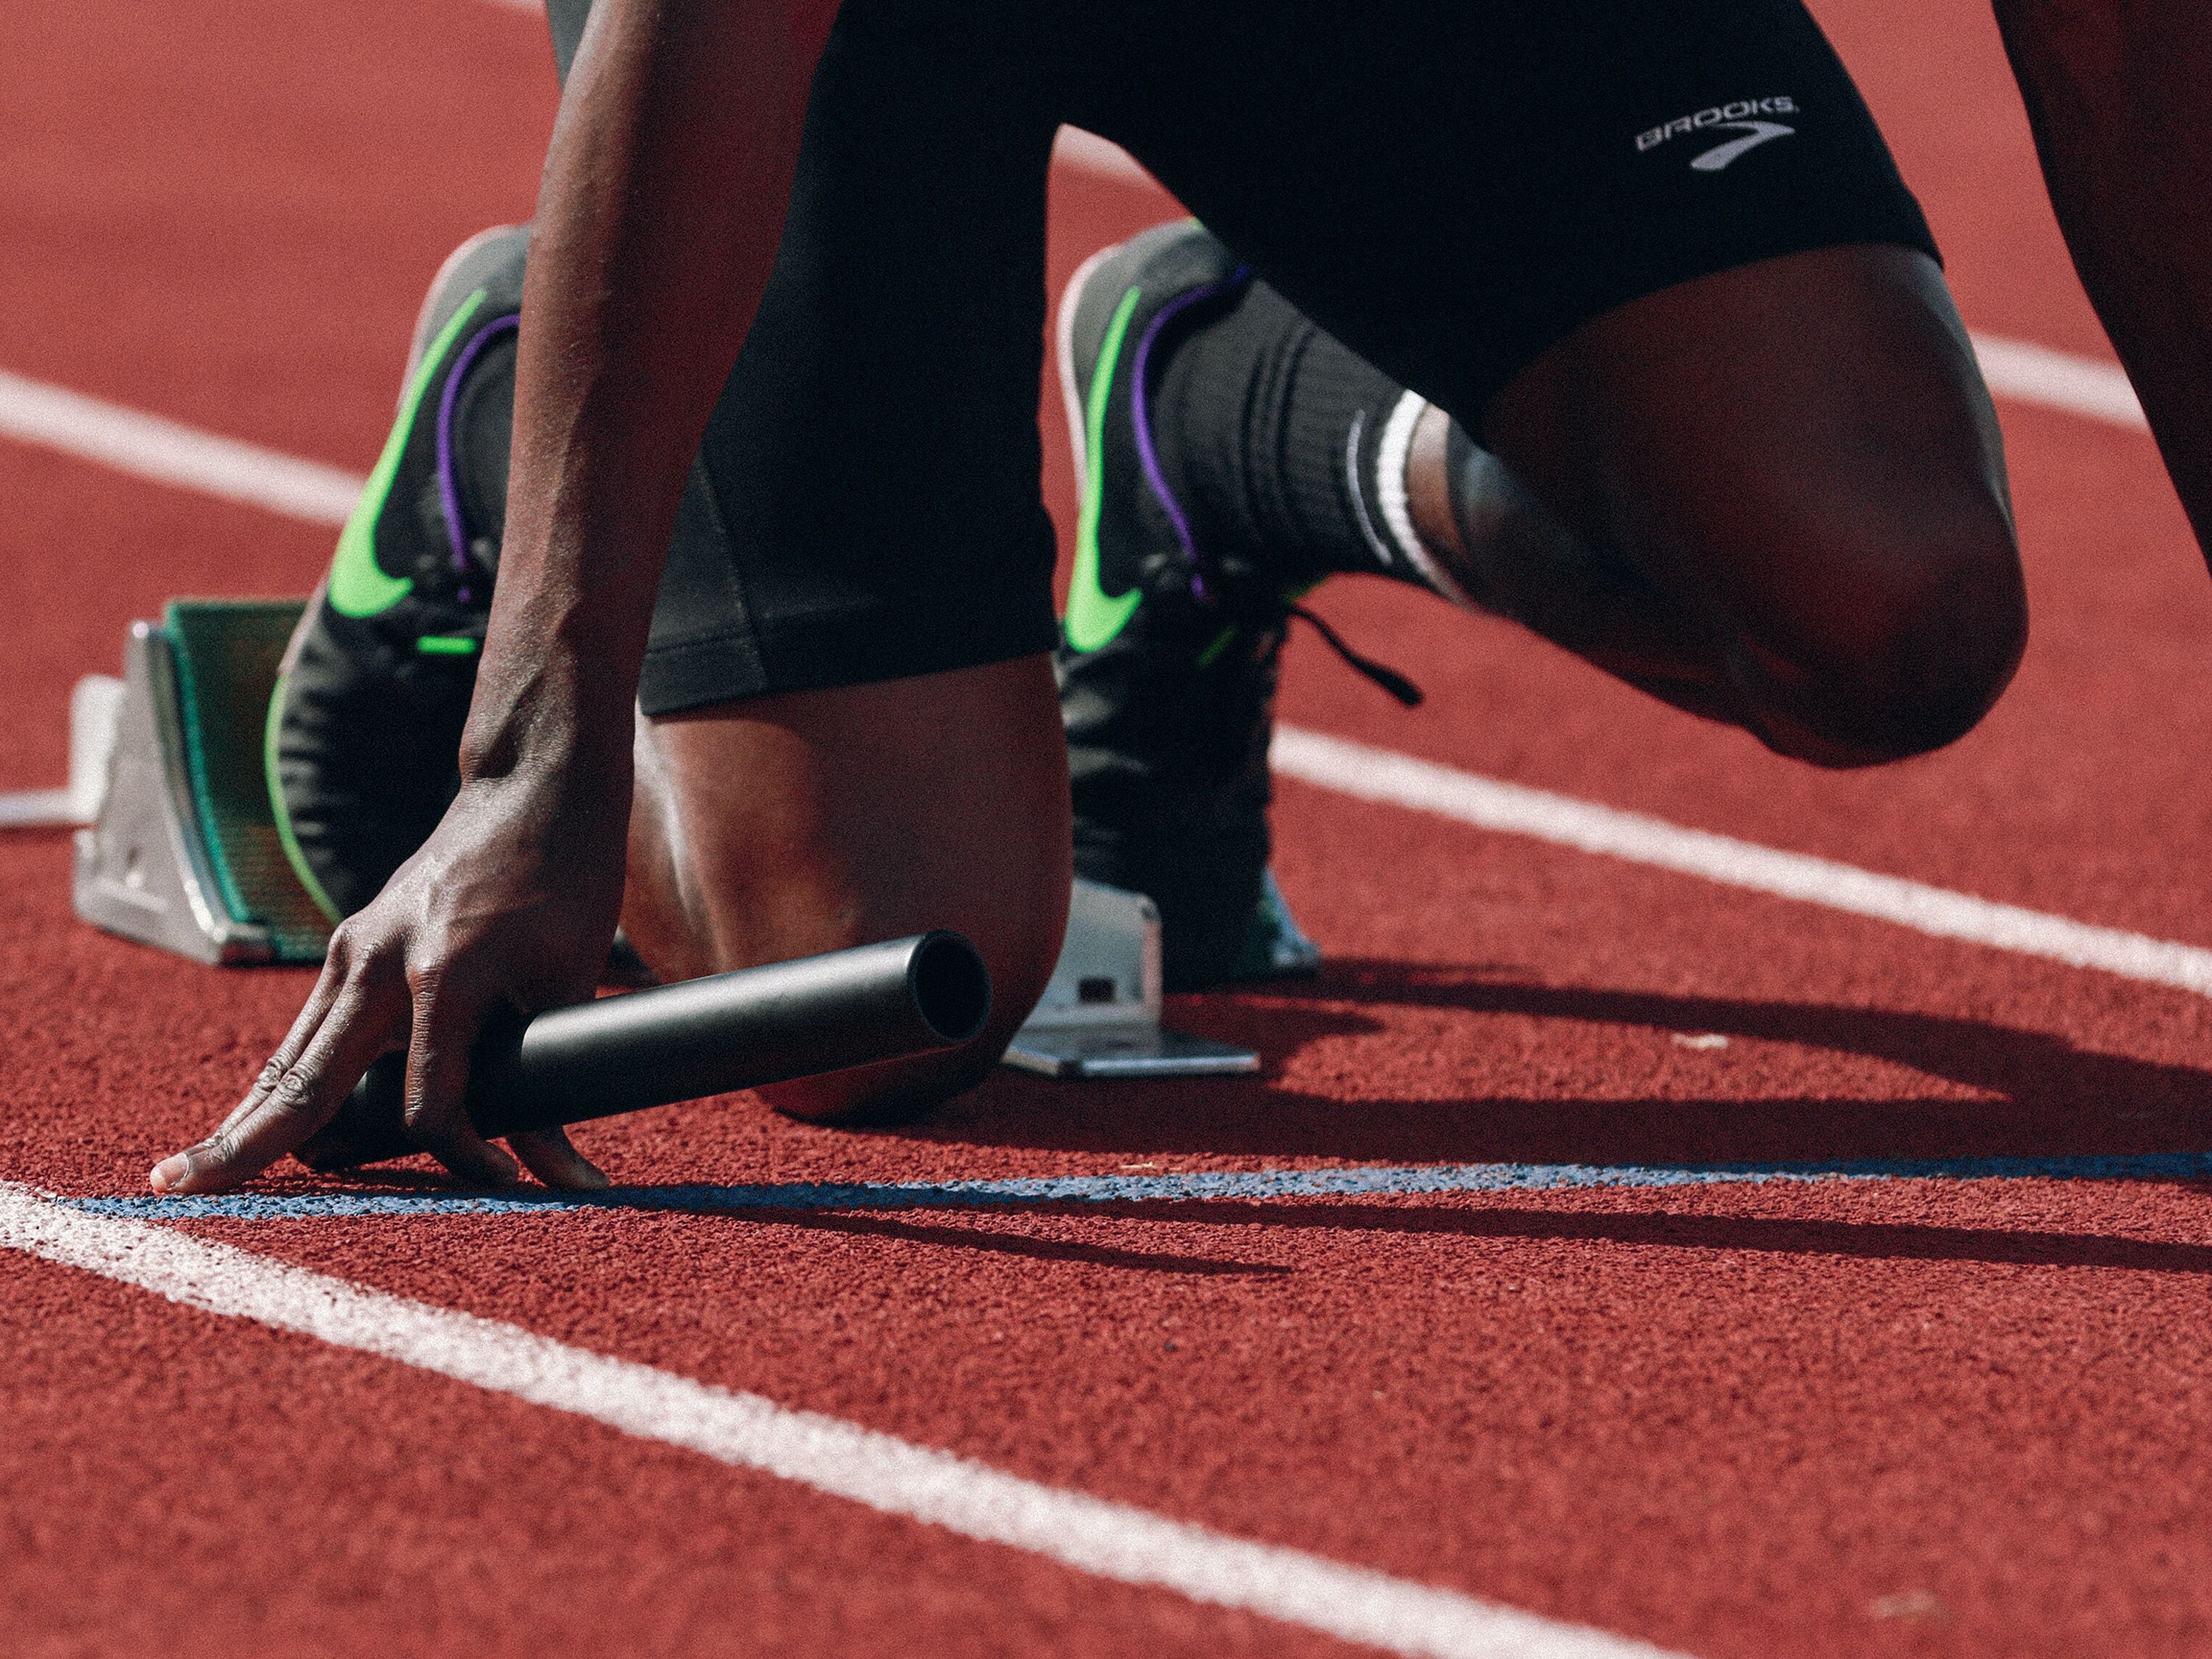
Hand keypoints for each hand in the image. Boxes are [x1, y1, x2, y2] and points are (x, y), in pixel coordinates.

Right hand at [150, 771, 627, 1193]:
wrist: (533, 790)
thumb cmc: (566, 882)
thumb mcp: (570, 982)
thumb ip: (552, 1076)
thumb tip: (557, 1171)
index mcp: (442, 975)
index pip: (429, 1105)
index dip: (468, 1158)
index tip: (510, 1185)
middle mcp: (378, 962)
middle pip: (304, 1082)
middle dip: (247, 1145)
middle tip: (179, 1190)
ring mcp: (355, 950)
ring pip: (291, 1056)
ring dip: (250, 1117)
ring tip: (194, 1173)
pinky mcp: (352, 945)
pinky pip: (310, 1028)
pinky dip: (284, 1079)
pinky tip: (258, 1120)